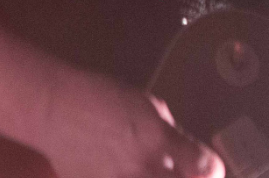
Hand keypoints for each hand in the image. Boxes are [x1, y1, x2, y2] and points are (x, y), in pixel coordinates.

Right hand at [38, 71, 224, 177]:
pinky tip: (125, 173)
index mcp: (160, 138)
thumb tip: (187, 154)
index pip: (206, 168)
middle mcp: (144, 166)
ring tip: (150, 172)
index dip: (212, 172)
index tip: (208, 172)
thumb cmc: (101, 97)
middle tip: (181, 174)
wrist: (55, 108)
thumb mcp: (147, 105)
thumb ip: (171, 133)